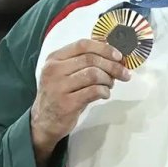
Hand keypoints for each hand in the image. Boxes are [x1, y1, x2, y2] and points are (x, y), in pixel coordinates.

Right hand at [30, 39, 129, 166]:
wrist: (44, 122)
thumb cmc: (60, 94)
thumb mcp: (64, 72)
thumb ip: (83, 61)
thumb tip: (112, 53)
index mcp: (54, 58)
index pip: (83, 45)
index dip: (104, 48)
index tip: (118, 55)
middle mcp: (54, 70)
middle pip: (91, 59)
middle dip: (112, 65)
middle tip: (123, 73)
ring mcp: (58, 87)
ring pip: (94, 74)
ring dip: (108, 79)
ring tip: (110, 85)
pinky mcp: (66, 103)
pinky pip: (94, 91)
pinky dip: (104, 91)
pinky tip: (104, 94)